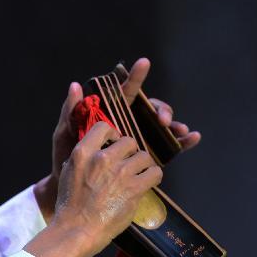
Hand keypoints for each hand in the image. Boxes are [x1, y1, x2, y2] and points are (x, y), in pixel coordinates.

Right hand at [24, 121, 162, 256]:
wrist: (77, 230)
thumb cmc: (70, 207)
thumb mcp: (67, 174)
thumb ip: (81, 159)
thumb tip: (94, 151)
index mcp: (82, 153)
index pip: (104, 127)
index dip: (113, 134)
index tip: (113, 144)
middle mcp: (102, 159)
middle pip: (128, 141)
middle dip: (130, 152)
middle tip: (127, 165)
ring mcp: (120, 173)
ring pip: (144, 156)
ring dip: (142, 165)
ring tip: (137, 176)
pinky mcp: (135, 188)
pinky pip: (155, 173)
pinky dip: (153, 177)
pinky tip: (146, 183)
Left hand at [35, 57, 199, 219]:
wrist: (72, 193)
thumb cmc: (65, 160)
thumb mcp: (64, 136)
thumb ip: (70, 112)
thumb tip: (74, 86)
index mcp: (109, 116)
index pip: (125, 94)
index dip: (135, 78)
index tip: (144, 63)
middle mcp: (127, 125)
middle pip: (149, 109)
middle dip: (160, 109)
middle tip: (161, 120)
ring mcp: (138, 141)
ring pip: (162, 127)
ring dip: (174, 125)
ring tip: (180, 130)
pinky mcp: (146, 159)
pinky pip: (168, 148)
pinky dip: (183, 142)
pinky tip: (192, 138)